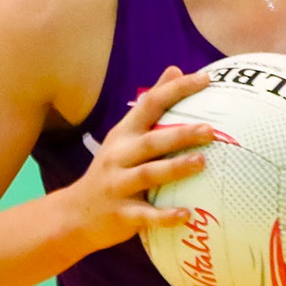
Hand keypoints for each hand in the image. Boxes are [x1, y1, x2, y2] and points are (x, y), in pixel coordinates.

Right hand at [60, 65, 211, 254]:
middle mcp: (119, 156)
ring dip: (175, 169)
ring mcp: (118, 185)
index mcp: (124, 134)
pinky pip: (145, 215)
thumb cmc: (111, 170)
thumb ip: (150, 106)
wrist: (74, 214)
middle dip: (180, 134)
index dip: (177, 90)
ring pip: (147, 174)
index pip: (150, 104)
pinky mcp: (121, 215)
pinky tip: (187, 215)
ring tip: (202, 163)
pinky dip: (165, 216)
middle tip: (211, 130)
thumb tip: (176, 69)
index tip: (205, 79)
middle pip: (151, 141)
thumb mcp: (124, 136)